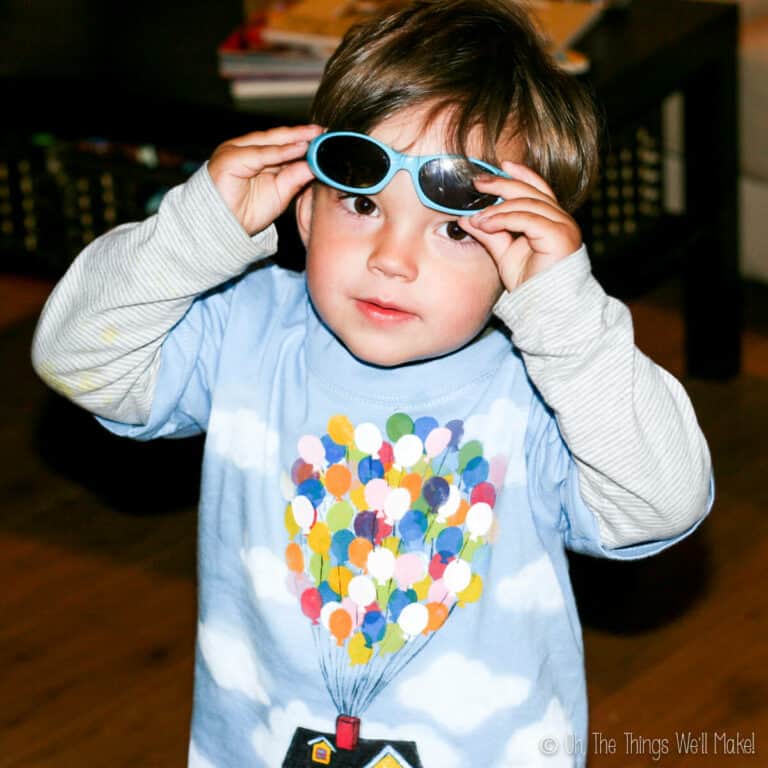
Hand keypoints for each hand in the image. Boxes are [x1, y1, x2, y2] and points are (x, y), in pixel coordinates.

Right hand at [208, 124, 322, 234]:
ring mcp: (236, 151)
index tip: (325, 139)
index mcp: (256, 156)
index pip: (283, 143)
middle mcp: (245, 149)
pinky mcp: (231, 158)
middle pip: (278, 138)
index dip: (304, 140)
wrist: (224, 229)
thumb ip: (296, 177)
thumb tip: (316, 164)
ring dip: (295, 139)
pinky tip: (300, 148)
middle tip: (324, 132)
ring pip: (271, 142)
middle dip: (302, 135)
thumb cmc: (248, 213)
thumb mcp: (281, 193)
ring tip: (316, 137)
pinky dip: (282, 151)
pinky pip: (261, 153)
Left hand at [459, 161, 582, 291]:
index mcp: (551, 220)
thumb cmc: (531, 283)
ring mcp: (563, 226)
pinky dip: (503, 219)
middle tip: (477, 182)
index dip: (520, 175)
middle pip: (530, 191)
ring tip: (476, 217)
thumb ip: (490, 233)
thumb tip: (467, 217)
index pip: (537, 188)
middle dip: (502, 184)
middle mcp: (561, 220)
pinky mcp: (559, 236)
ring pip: (527, 204)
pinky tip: (486, 224)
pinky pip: (527, 219)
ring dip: (497, 208)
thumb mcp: (504, 253)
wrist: (546, 308)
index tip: (500, 166)